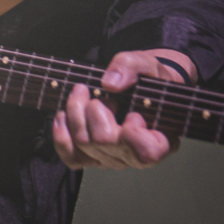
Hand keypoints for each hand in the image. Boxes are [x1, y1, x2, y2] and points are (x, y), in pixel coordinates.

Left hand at [52, 49, 193, 169]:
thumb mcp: (145, 65)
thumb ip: (131, 68)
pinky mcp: (93, 157)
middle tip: (99, 96)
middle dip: (94, 110)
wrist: (136, 87)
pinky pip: (72, 158)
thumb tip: (109, 84)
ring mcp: (112, 159)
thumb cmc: (146, 80)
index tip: (133, 114)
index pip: (147, 152)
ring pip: (83, 144)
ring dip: (74, 114)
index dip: (133, 133)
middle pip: (103, 141)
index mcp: (162, 140)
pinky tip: (64, 116)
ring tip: (81, 96)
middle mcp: (136, 155)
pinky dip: (62, 135)